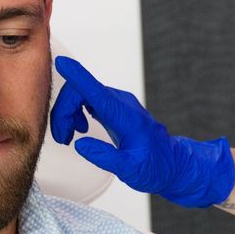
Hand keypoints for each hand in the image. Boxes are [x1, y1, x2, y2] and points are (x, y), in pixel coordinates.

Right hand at [49, 56, 234, 207]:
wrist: (172, 163)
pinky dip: (75, 112)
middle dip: (63, 112)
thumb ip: (105, 157)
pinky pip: (88, 99)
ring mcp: (117, 103)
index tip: (62, 62)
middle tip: (62, 138)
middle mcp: (121, 103)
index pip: (97, 91)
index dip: (78, 77)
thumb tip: (80, 144)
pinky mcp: (113, 107)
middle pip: (81, 92)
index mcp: (125, 117)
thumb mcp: (131, 170)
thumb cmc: (155, 167)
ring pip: (82, 95)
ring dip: (67, 113)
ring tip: (68, 137)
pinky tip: (80, 129)